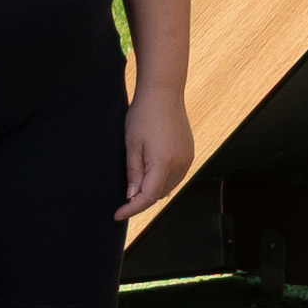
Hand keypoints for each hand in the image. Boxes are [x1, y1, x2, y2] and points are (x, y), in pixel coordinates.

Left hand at [115, 82, 194, 227]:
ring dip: (153, 190)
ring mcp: (187, 159)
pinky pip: (176, 176)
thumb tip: (132, 196)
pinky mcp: (189, 153)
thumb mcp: (132, 145)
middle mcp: (179, 164)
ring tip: (136, 185)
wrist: (163, 93)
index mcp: (163, 163)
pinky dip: (163, 180)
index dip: (131, 209)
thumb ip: (133, 173)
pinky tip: (152, 174)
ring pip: (168, 187)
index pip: (147, 197)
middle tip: (123, 198)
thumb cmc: (143, 115)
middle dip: (141, 199)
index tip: (117, 214)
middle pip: (158, 195)